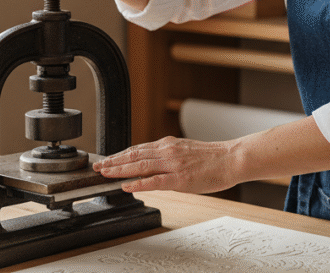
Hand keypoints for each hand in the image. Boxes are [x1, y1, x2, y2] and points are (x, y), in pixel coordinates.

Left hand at [94, 136, 239, 193]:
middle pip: (134, 155)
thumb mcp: (186, 151)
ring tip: (105, 173)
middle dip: (114, 161)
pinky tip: (127, 186)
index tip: (107, 159)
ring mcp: (173, 164)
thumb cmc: (213, 158)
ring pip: (140, 165)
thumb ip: (168, 156)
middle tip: (97, 166)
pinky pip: (155, 181)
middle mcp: (168, 151)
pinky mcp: (180, 178)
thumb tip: (153, 164)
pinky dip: (139, 183)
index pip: (138, 149)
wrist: (232, 158)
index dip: (120, 155)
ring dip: (120, 169)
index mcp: (169, 145)